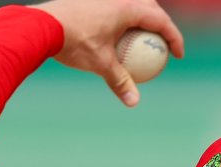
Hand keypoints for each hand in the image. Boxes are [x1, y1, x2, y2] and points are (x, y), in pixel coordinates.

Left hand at [31, 0, 183, 106]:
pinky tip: (114, 38)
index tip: (178, 55)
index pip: (161, 20)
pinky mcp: (91, 0)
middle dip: (161, 25)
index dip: (174, 38)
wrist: (42, 25)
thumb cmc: (74, 42)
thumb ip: (119, 81)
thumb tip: (134, 102)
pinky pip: (114, 9)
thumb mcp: (100, 64)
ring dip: (141, 21)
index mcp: (129, 7)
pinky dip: (122, 22)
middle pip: (150, 7)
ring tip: (141, 41)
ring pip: (131, 6)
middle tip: (162, 45)